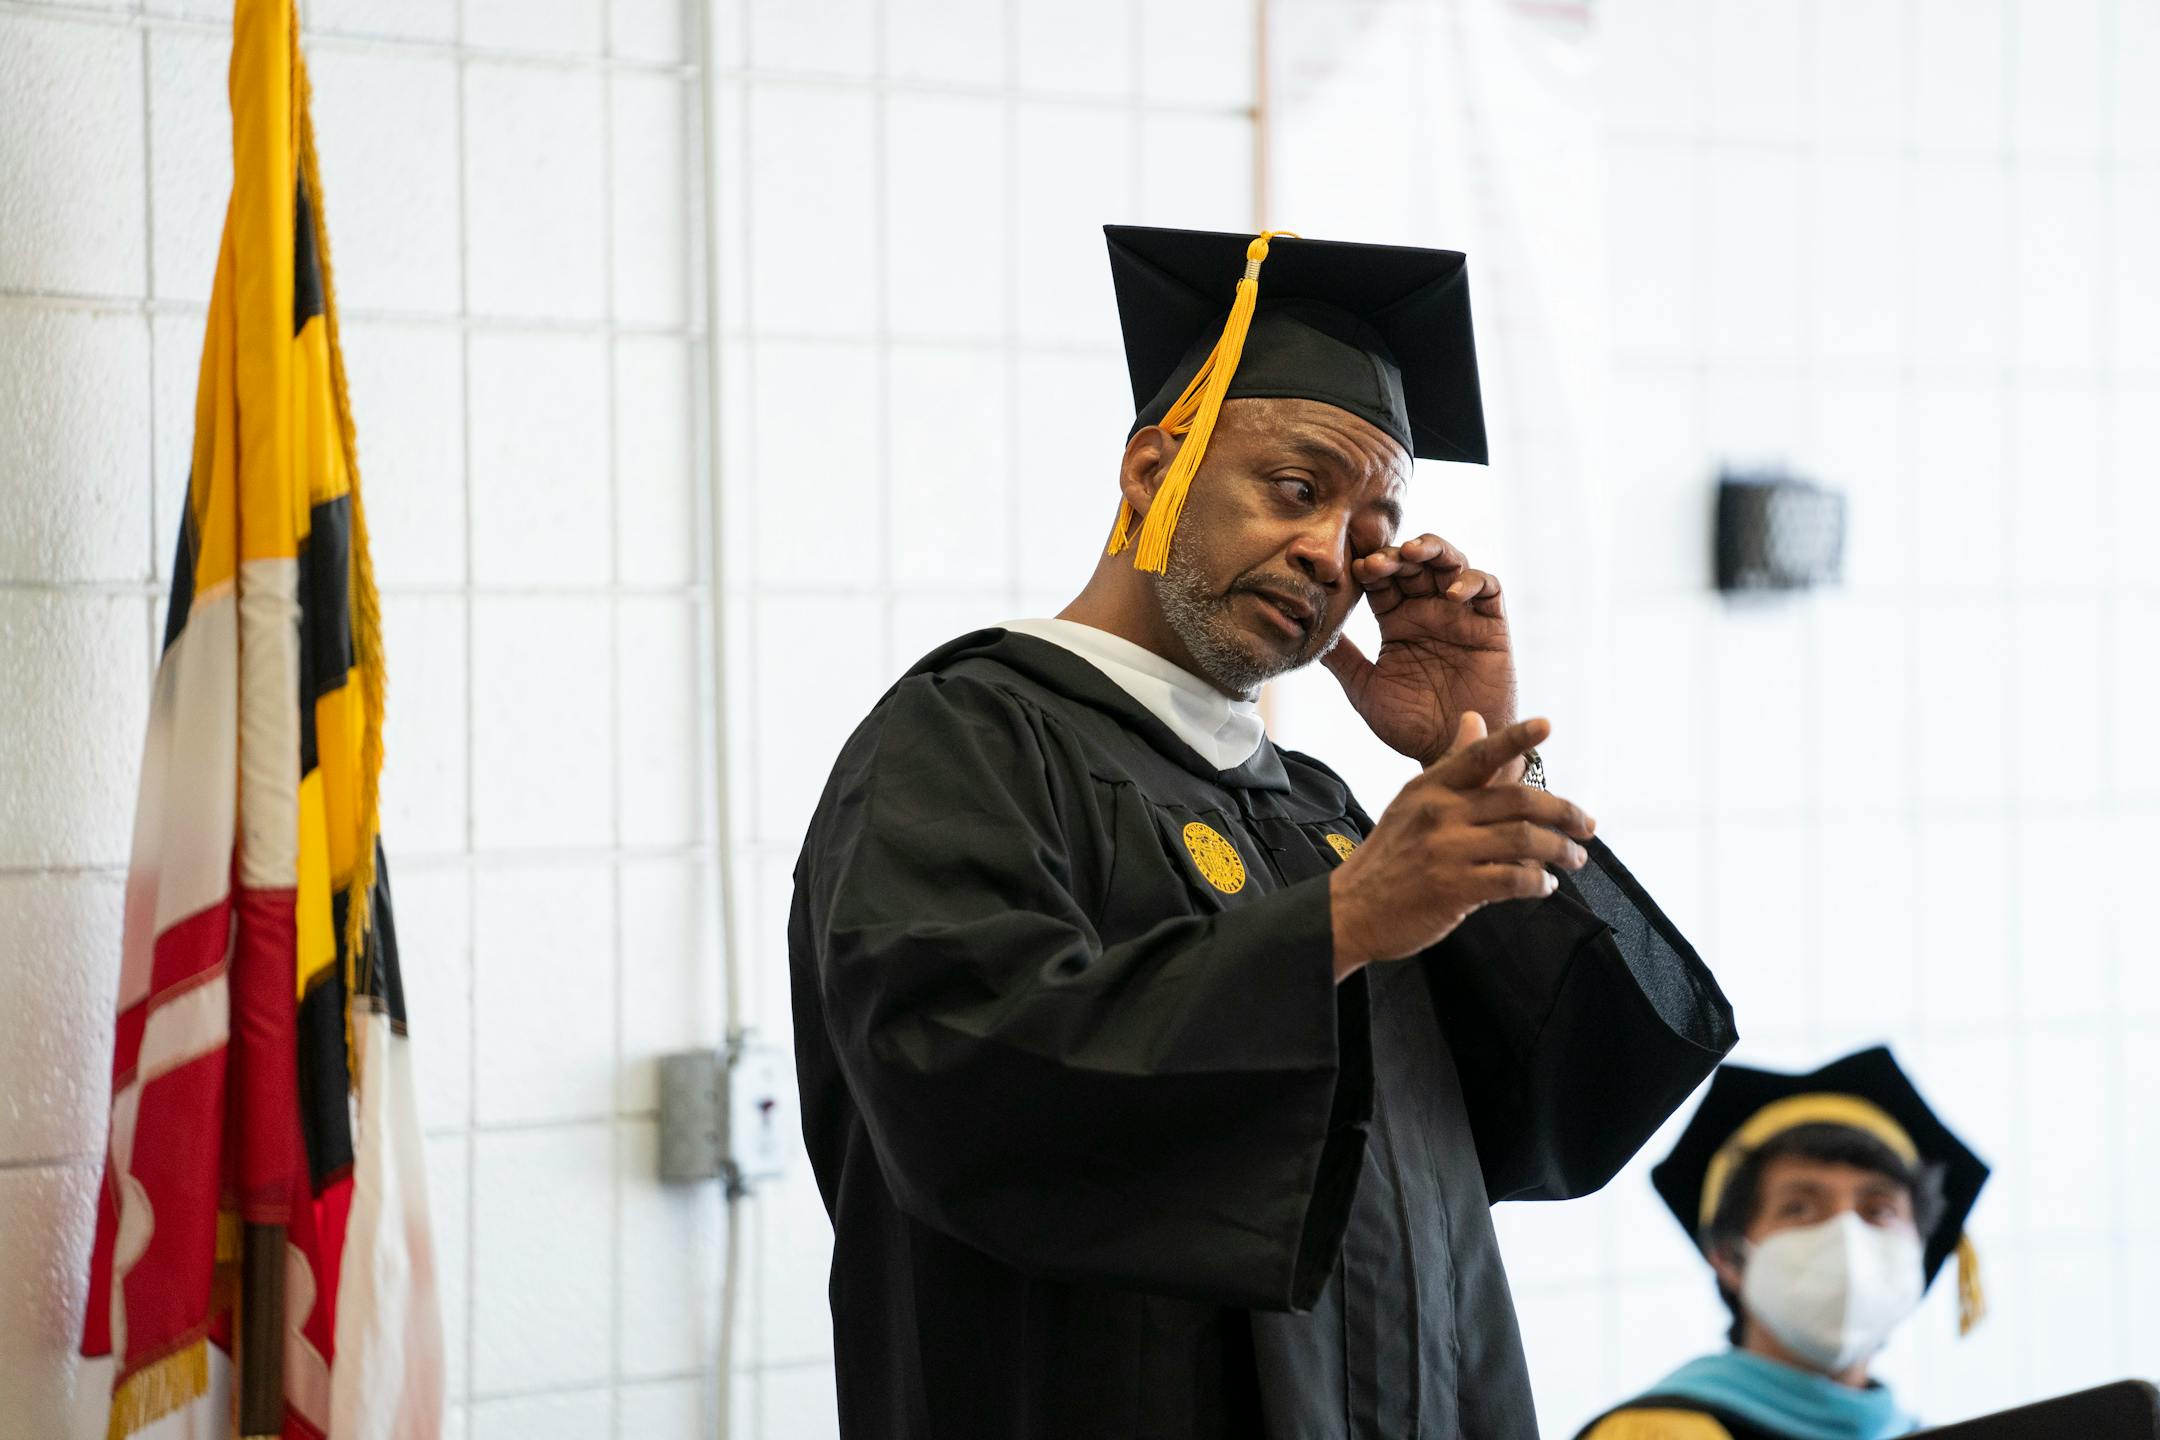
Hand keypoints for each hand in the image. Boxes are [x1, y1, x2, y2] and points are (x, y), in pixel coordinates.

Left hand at [1323, 534, 1517, 771]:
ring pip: (1450, 564)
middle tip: (1377, 561)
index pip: (1382, 580)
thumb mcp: (1365, 689)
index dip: (1369, 567)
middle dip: (1395, 554)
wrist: (1452, 752)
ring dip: (1433, 550)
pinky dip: (1472, 580)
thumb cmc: (1409, 726)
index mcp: (1396, 621)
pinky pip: (1488, 588)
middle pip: (1413, 563)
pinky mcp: (1491, 626)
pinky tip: (1452, 593)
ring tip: (1413, 552)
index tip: (1352, 570)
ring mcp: (1460, 614)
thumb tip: (1302, 630)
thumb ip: (1341, 657)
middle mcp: (1427, 611)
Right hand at [1328, 714, 1595, 979]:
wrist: (1350, 910)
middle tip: (1587, 826)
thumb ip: (1453, 765)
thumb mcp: (1413, 801)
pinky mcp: (1453, 888)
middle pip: (1519, 801)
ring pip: (1524, 840)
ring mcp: (1446, 851)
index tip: (1547, 726)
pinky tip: (1544, 886)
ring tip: (1574, 859)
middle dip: (1564, 812)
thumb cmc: (1390, 856)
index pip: (1479, 755)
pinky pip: (1513, 880)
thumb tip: (1476, 720)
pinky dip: (1538, 882)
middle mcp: (1439, 813)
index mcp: (1431, 787)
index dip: (1516, 737)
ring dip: (1560, 851)